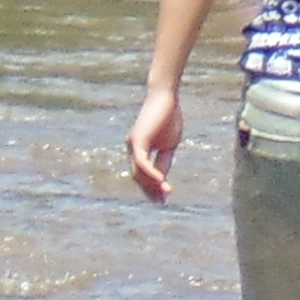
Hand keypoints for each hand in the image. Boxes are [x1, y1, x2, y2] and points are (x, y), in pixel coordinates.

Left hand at [127, 81, 182, 200]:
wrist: (166, 97)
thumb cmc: (168, 117)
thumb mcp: (168, 145)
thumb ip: (163, 161)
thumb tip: (162, 179)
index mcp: (139, 150)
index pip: (143, 175)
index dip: (153, 188)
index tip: (164, 198)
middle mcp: (132, 149)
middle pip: (139, 177)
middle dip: (151, 191)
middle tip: (163, 202)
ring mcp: (132, 145)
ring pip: (139, 172)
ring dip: (152, 185)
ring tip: (165, 194)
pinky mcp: (137, 140)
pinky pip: (142, 162)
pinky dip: (151, 173)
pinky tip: (161, 181)